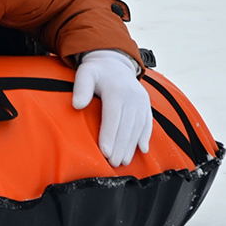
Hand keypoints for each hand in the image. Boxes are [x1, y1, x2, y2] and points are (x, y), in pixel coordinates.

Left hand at [71, 49, 153, 166]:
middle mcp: (132, 96)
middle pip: (126, 126)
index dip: (109, 135)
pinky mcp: (147, 105)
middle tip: (113, 164)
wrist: (115, 62)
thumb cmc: (97, 71)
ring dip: (131, 146)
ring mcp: (142, 101)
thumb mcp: (85, 72)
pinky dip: (146, 137)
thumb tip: (77, 105)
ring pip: (138, 127)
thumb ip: (81, 88)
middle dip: (120, 146)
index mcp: (116, 90)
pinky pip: (148, 123)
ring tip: (124, 161)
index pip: (113, 117)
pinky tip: (143, 150)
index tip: (104, 152)